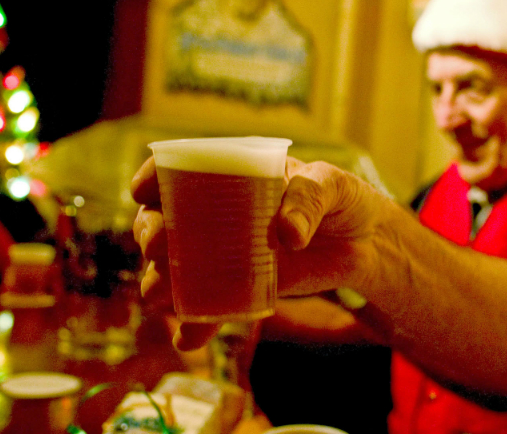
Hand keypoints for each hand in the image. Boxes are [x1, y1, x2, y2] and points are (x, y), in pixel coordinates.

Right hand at [132, 155, 388, 350]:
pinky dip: (195, 326)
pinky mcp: (238, 287)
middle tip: (158, 247)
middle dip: (149, 233)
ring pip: (174, 266)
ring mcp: (221, 252)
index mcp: (230, 173)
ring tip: (160, 297)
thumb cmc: (341, 199)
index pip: (179, 167)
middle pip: (163, 219)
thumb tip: (287, 235)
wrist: (364, 242)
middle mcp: (214, 211)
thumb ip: (308, 200)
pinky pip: (207, 307)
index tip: (142, 191)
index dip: (153, 176)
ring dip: (159, 282)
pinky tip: (190, 339)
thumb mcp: (330, 185)